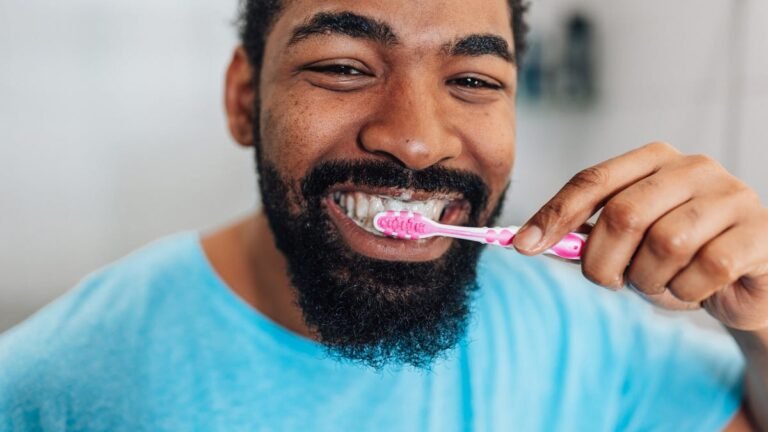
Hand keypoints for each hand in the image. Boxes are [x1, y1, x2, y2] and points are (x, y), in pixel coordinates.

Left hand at [512, 142, 767, 330]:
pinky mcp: (760, 230)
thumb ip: (589, 234)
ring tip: (661, 284)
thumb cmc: (678, 257)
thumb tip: (529, 240)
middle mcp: (693, 167)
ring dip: (650, 281)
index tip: (523, 247)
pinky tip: (695, 290)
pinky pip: (706, 268)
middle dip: (603, 262)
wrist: (747, 280)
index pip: (592, 179)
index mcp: (654, 159)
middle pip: (623, 214)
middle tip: (611, 282)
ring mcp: (731, 195)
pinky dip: (688, 292)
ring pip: (666, 243)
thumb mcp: (629, 243)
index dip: (555, 214)